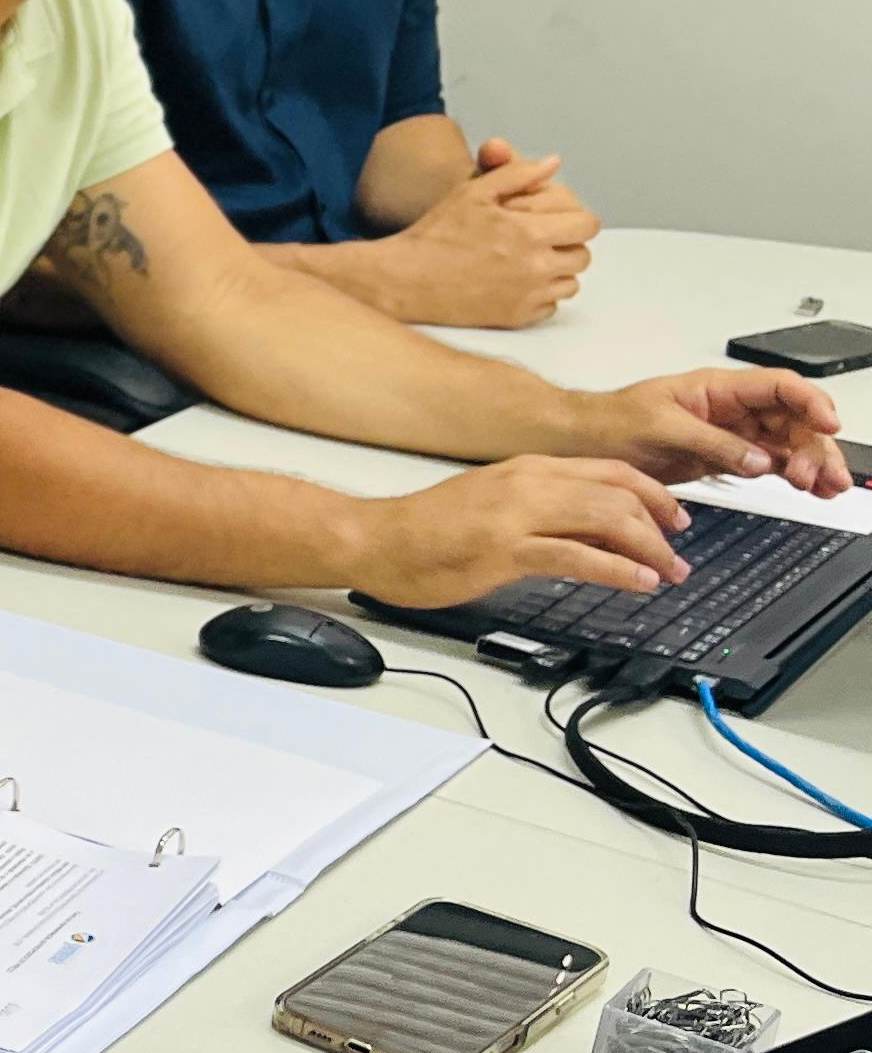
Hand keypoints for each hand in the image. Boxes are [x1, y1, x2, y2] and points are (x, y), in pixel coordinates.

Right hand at [355, 457, 691, 603]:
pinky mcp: (504, 551)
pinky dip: (618, 570)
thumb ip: (542, 510)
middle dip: (662, 526)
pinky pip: (577, 556)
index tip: (674, 519)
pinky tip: (638, 583)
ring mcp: (516, 515)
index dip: (655, 495)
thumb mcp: (494, 504)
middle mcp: (528, 484)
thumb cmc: (424, 529)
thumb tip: (588, 532)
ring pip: (607, 520)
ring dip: (649, 550)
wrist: (374, 540)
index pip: (612, 472)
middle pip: (619, 495)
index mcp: (528, 469)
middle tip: (678, 555)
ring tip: (667, 573)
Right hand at [377, 148, 595, 327]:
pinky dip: (540, 296)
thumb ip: (518, 173)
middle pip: (582, 257)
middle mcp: (535, 266)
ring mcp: (527, 295)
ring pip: (570, 284)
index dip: (578, 219)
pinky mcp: (516, 317)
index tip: (561, 221)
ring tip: (528, 262)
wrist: (405, 279)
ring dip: (557, 272)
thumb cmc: (435, 234)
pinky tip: (515, 284)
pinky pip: (550, 307)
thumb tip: (553, 164)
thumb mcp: (473, 192)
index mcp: (530, 232)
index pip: (587, 226)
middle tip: (542, 242)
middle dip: (568, 246)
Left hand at [564, 366, 852, 493]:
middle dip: (816, 444)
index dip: (810, 402)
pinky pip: (769, 463)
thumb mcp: (660, 428)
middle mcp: (729, 408)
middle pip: (792, 419)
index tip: (828, 424)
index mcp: (716, 388)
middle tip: (823, 475)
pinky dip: (792, 474)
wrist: (578, 442)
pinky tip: (810, 488)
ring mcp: (728, 433)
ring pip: (786, 443)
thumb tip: (759, 459)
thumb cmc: (608, 422)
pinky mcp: (722, 458)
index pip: (779, 387)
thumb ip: (713, 442)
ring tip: (827, 487)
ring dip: (812, 462)